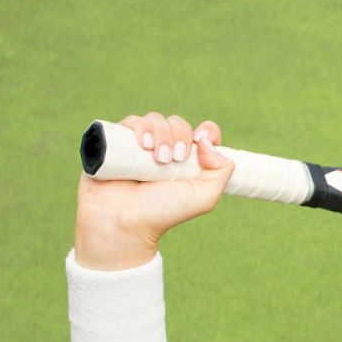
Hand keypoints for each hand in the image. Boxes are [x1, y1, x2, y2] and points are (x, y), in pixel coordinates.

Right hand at [73, 113, 232, 269]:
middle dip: (180, 135)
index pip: (203, 134)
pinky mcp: (119, 143)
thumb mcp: (204, 197)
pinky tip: (144, 144)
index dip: (207, 131)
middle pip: (178, 124)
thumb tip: (207, 140)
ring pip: (156, 120)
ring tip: (157, 158)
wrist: (122, 221)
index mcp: (188, 162)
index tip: (201, 139)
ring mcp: (141, 147)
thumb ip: (222, 170)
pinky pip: (132, 121)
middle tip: (173, 159)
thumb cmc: (162, 213)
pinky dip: (141, 126)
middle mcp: (165, 151)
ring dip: (161, 133)